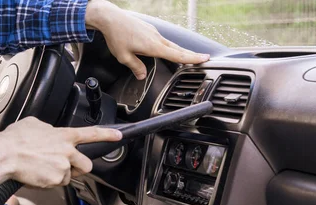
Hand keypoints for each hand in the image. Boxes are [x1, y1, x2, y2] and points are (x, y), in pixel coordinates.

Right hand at [0, 117, 121, 190]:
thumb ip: (48, 129)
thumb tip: (48, 132)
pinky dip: (48, 183)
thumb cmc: (14, 140)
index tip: (118, 136)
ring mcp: (62, 167)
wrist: (4, 155)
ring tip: (42, 168)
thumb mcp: (33, 124)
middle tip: (63, 166)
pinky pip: (57, 185)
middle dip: (78, 168)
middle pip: (86, 165)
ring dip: (59, 175)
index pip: (91, 134)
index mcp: (64, 136)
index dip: (107, 135)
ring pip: (69, 177)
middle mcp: (67, 151)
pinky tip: (37, 175)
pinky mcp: (55, 181)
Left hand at [85, 0, 209, 79]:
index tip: (204, 59)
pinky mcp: (149, 30)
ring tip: (188, 58)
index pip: (177, 55)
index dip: (192, 58)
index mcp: (153, 46)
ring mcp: (154, 33)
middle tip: (204, 58)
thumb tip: (143, 75)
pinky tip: (167, 50)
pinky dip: (169, 47)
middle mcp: (156, 38)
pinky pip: (162, 40)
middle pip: (178, 49)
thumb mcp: (123, 57)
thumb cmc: (116, 35)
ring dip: (180, 51)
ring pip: (170, 44)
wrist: (110, 17)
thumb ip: (135, 67)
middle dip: (191, 55)